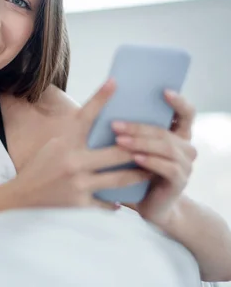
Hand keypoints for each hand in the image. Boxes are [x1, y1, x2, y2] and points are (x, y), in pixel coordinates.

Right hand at [11, 79, 150, 210]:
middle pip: (117, 152)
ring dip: (138, 175)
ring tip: (153, 171)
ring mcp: (78, 184)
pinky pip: (106, 203)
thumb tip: (98, 122)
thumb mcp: (55, 145)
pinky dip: (116, 203)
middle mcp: (73, 161)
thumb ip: (76, 137)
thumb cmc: (40, 166)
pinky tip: (125, 201)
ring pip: (119, 179)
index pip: (85, 116)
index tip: (115, 82)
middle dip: (138, 148)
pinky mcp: (79, 204)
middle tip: (158, 143)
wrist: (21, 198)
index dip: (101, 98)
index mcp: (65, 142)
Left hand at [112, 90, 197, 226]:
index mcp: (177, 135)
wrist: (149, 205)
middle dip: (139, 126)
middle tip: (115, 124)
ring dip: (141, 143)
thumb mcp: (135, 147)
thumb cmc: (137, 170)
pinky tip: (135, 158)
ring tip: (119, 141)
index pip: (186, 113)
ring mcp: (185, 165)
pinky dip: (150, 161)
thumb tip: (109, 103)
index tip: (163, 91)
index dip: (178, 102)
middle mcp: (186, 148)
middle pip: (165, 131)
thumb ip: (132, 130)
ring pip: (166, 147)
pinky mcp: (179, 182)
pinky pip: (167, 168)